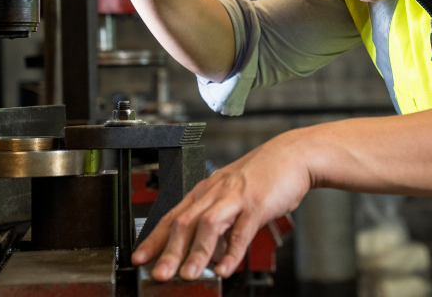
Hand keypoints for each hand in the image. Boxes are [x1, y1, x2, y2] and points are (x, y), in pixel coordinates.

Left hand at [131, 130, 311, 280]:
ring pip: (208, 224)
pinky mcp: (257, 204)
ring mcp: (236, 197)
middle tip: (159, 274)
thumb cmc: (263, 175)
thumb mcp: (232, 196)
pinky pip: (241, 230)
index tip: (139, 257)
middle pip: (185, 221)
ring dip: (196, 252)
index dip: (154, 238)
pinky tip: (225, 269)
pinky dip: (232, 252)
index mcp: (206, 191)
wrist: (292, 156)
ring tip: (188, 275)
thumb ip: (219, 224)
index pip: (173, 216)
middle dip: (169, 251)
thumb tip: (208, 253)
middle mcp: (216, 193)